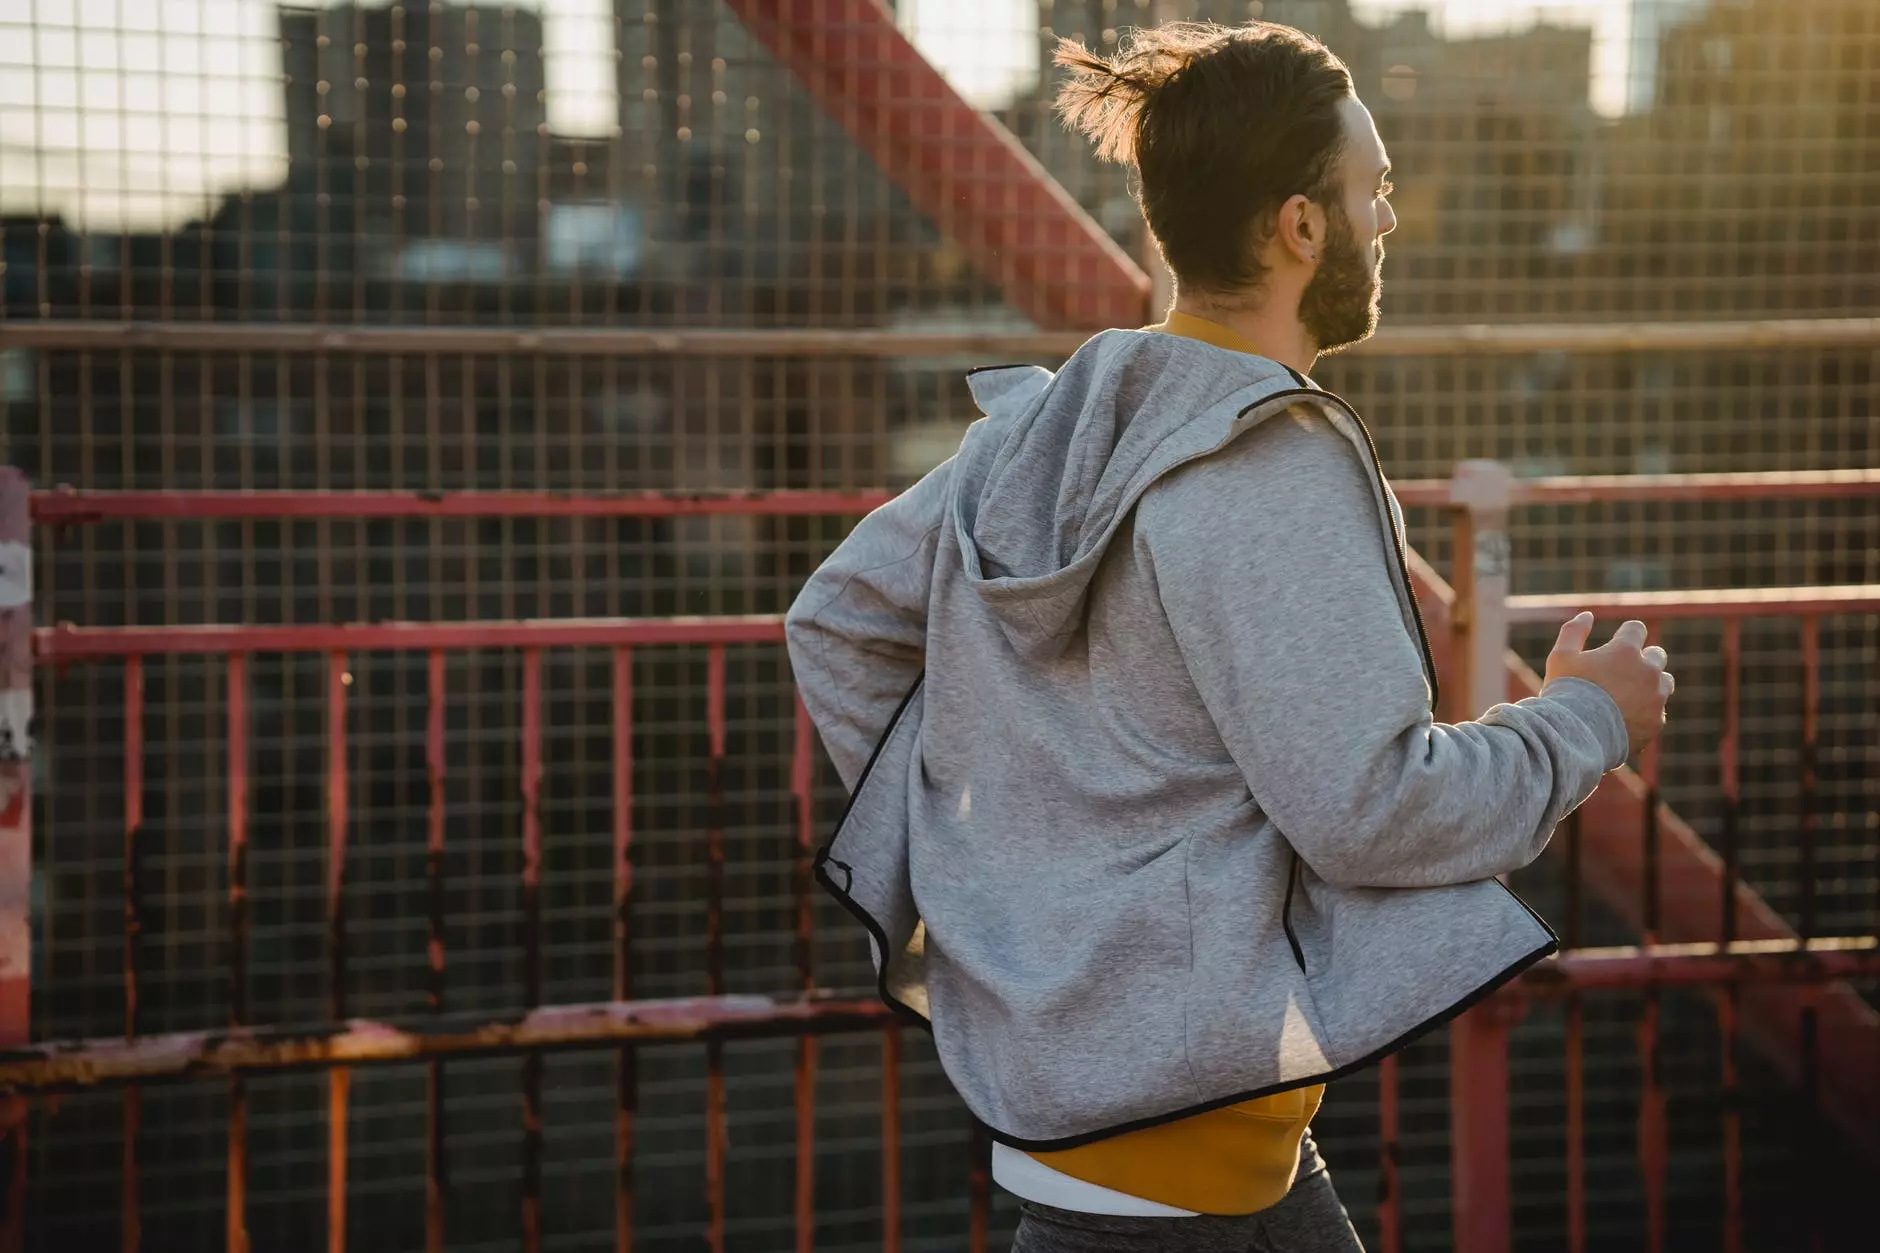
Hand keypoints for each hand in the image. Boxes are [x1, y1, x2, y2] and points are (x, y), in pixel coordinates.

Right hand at [1544, 613, 1672, 755]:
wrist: (1575, 737)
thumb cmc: (1565, 693)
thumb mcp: (1561, 657)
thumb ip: (1573, 632)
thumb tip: (1587, 615)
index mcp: (1625, 650)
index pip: (1636, 629)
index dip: (1626, 634)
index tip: (1618, 642)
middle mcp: (1647, 671)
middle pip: (1657, 655)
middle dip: (1644, 658)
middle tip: (1624, 669)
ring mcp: (1655, 697)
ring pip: (1665, 682)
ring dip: (1652, 683)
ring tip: (1629, 694)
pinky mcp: (1656, 722)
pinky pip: (1658, 712)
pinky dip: (1646, 712)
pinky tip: (1626, 718)